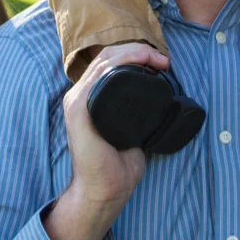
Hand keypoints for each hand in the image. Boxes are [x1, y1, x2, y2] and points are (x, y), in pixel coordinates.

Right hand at [62, 44, 155, 205]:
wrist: (105, 190)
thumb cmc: (118, 164)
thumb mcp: (131, 130)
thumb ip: (138, 113)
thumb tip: (163, 99)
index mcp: (88, 98)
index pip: (108, 62)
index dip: (134, 53)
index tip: (161, 62)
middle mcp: (79, 95)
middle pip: (107, 56)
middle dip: (138, 49)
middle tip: (163, 60)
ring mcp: (76, 101)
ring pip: (104, 60)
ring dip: (133, 52)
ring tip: (157, 59)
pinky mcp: (78, 109)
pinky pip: (99, 75)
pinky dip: (121, 62)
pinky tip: (140, 61)